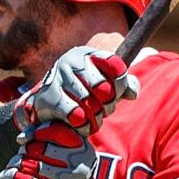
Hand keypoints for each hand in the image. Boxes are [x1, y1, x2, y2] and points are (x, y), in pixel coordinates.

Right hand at [13, 45, 138, 135]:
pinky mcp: (48, 96)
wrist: (46, 103)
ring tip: (94, 118)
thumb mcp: (106, 85)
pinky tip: (82, 125)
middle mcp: (72, 61)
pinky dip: (83, 125)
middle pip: (103, 87)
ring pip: (89, 103)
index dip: (121, 83)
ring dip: (96, 117)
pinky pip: (75, 115)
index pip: (115, 64)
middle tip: (105, 110)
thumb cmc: (83, 92)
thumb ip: (125, 86)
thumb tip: (132, 93)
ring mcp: (58, 77)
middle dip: (108, 104)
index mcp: (88, 54)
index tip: (116, 94)